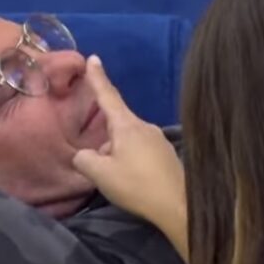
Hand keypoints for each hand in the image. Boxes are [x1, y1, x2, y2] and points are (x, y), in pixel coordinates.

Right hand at [73, 56, 187, 256]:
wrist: (179, 206)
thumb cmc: (137, 185)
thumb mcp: (101, 174)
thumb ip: (84, 160)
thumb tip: (85, 155)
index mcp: (127, 125)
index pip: (108, 96)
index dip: (98, 78)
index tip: (93, 58)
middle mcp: (145, 126)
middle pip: (117, 125)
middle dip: (105, 142)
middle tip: (101, 168)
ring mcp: (159, 140)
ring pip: (129, 140)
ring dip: (118, 154)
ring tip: (119, 180)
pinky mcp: (167, 155)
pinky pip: (142, 151)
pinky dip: (132, 161)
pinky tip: (134, 181)